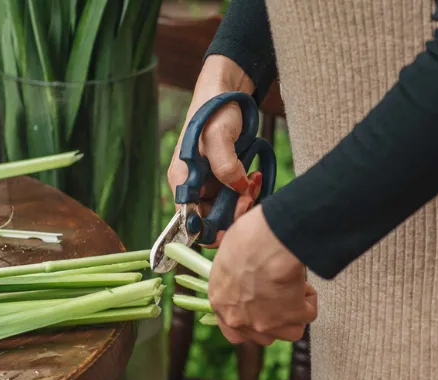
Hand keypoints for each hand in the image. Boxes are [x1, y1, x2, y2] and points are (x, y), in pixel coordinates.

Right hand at [167, 56, 258, 245]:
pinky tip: (255, 177)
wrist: (226, 90)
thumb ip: (225, 165)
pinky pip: (235, 196)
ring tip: (254, 183)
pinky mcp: (222, 177)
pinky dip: (247, 192)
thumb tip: (237, 189)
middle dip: (232, 214)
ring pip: (225, 209)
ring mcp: (208, 182)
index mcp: (182, 179)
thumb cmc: (214, 109)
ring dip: (243, 201)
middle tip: (249, 198)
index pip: (189, 220)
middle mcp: (192, 185)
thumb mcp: (219, 135)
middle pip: (209, 219)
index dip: (210, 230)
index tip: (231, 226)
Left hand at [208, 206, 317, 345]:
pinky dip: (309, 300)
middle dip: (275, 320)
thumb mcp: (227, 255)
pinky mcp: (291, 317)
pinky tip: (302, 282)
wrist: (266, 243)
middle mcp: (239, 319)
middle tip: (281, 296)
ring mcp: (265, 323)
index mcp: (220, 302)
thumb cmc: (245, 240)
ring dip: (296, 314)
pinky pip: (308, 314)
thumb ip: (233, 272)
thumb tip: (238, 262)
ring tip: (295, 289)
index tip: (261, 311)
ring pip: (290, 331)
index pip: (232, 331)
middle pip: (264, 336)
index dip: (250, 323)